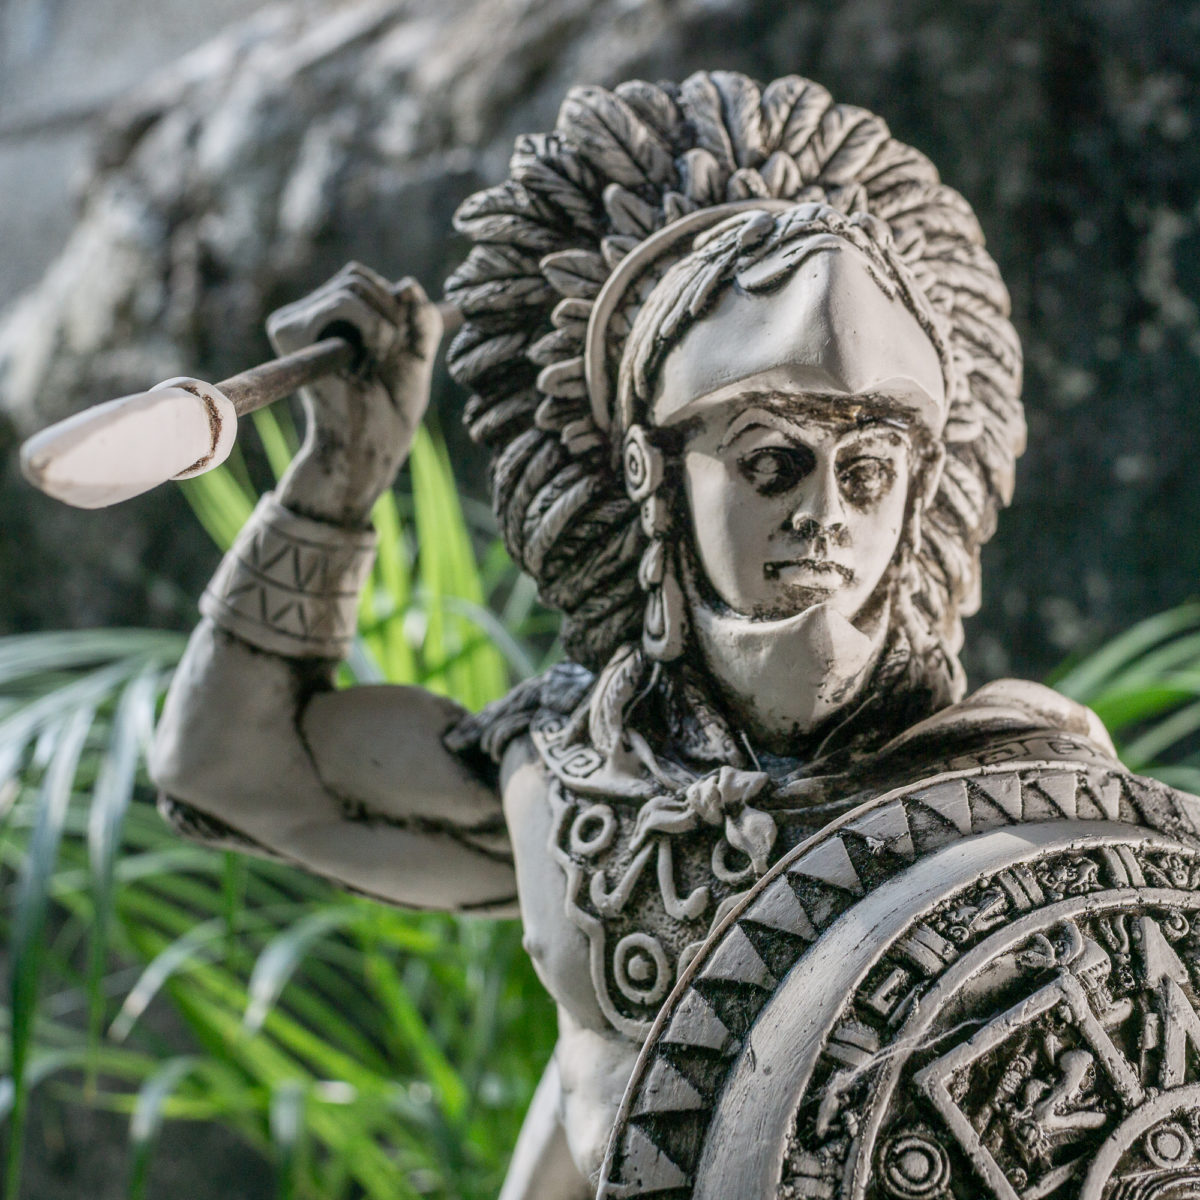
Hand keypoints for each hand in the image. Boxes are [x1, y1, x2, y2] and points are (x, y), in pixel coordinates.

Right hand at [268, 263, 442, 525]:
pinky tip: (367, 362)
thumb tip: (408, 284)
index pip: (361, 280)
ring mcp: (292, 323)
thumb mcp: (416, 351)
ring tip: (375, 363)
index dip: (391, 305)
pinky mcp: (289, 332)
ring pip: (352, 286)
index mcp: (327, 317)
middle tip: (387, 358)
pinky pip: (344, 301)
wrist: (374, 440)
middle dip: (390, 314)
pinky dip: (374, 327)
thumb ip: (420, 317)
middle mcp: (303, 316)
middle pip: (355, 277)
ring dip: (383, 325)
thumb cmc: (392, 405)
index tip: (396, 347)